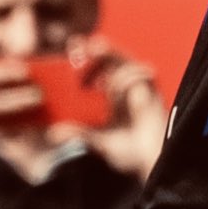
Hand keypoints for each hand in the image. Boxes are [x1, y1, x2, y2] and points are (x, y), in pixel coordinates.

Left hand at [56, 35, 167, 183]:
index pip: (99, 69)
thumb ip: (79, 135)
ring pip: (126, 62)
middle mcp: (125, 90)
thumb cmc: (127, 155)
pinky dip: (131, 76)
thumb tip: (53, 133)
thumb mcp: (98, 143)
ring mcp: (139, 89)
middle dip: (102, 49)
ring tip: (98, 63)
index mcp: (110, 97)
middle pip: (114, 59)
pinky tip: (119, 90)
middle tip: (87, 44)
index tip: (73, 46)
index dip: (88, 56)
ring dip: (112, 58)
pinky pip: (144, 73)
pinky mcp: (154, 92)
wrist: (151, 163)